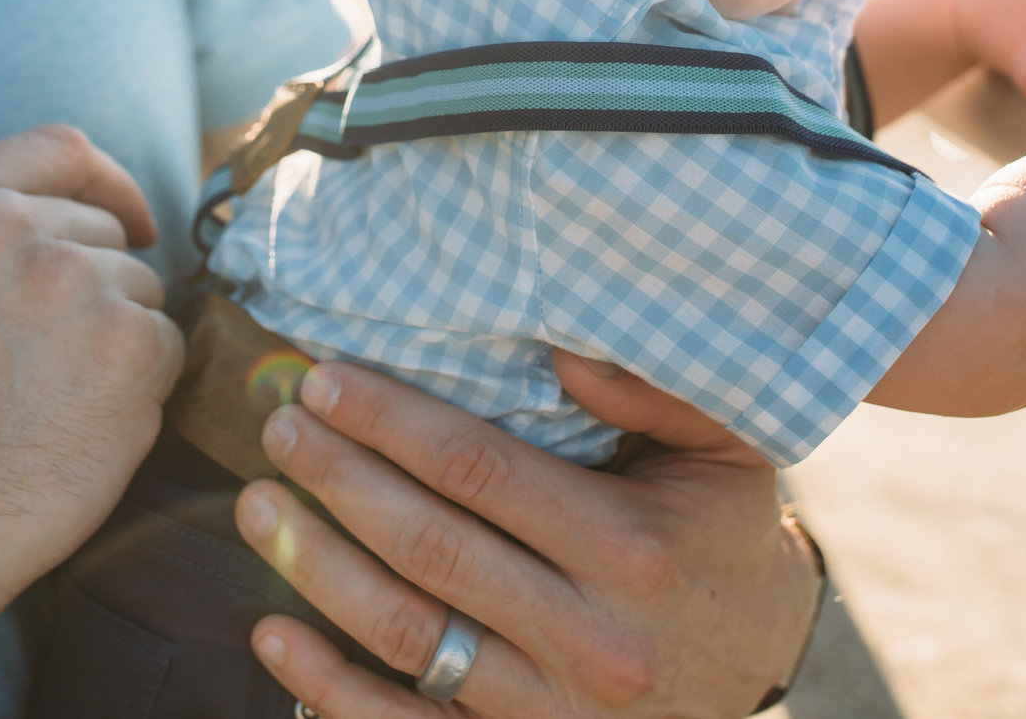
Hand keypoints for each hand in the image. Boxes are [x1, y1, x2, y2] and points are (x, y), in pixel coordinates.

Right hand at [0, 126, 184, 637]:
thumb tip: (104, 227)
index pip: (63, 148)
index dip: (109, 185)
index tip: (132, 222)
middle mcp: (8, 221)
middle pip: (108, 236)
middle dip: (98, 293)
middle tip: (43, 371)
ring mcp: (71, 276)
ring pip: (142, 293)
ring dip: (118, 344)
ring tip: (48, 404)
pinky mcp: (127, 341)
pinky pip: (167, 349)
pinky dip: (142, 391)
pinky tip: (80, 428)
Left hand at [232, 354, 819, 717]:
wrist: (768, 666)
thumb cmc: (722, 538)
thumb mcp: (727, 452)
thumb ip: (653, 389)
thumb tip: (560, 343)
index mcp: (629, 548)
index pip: (481, 472)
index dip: (392, 423)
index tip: (326, 380)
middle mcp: (589, 637)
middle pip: (430, 549)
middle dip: (338, 480)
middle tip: (278, 426)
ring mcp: (550, 710)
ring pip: (405, 637)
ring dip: (315, 569)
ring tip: (257, 505)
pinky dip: (328, 688)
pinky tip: (273, 633)